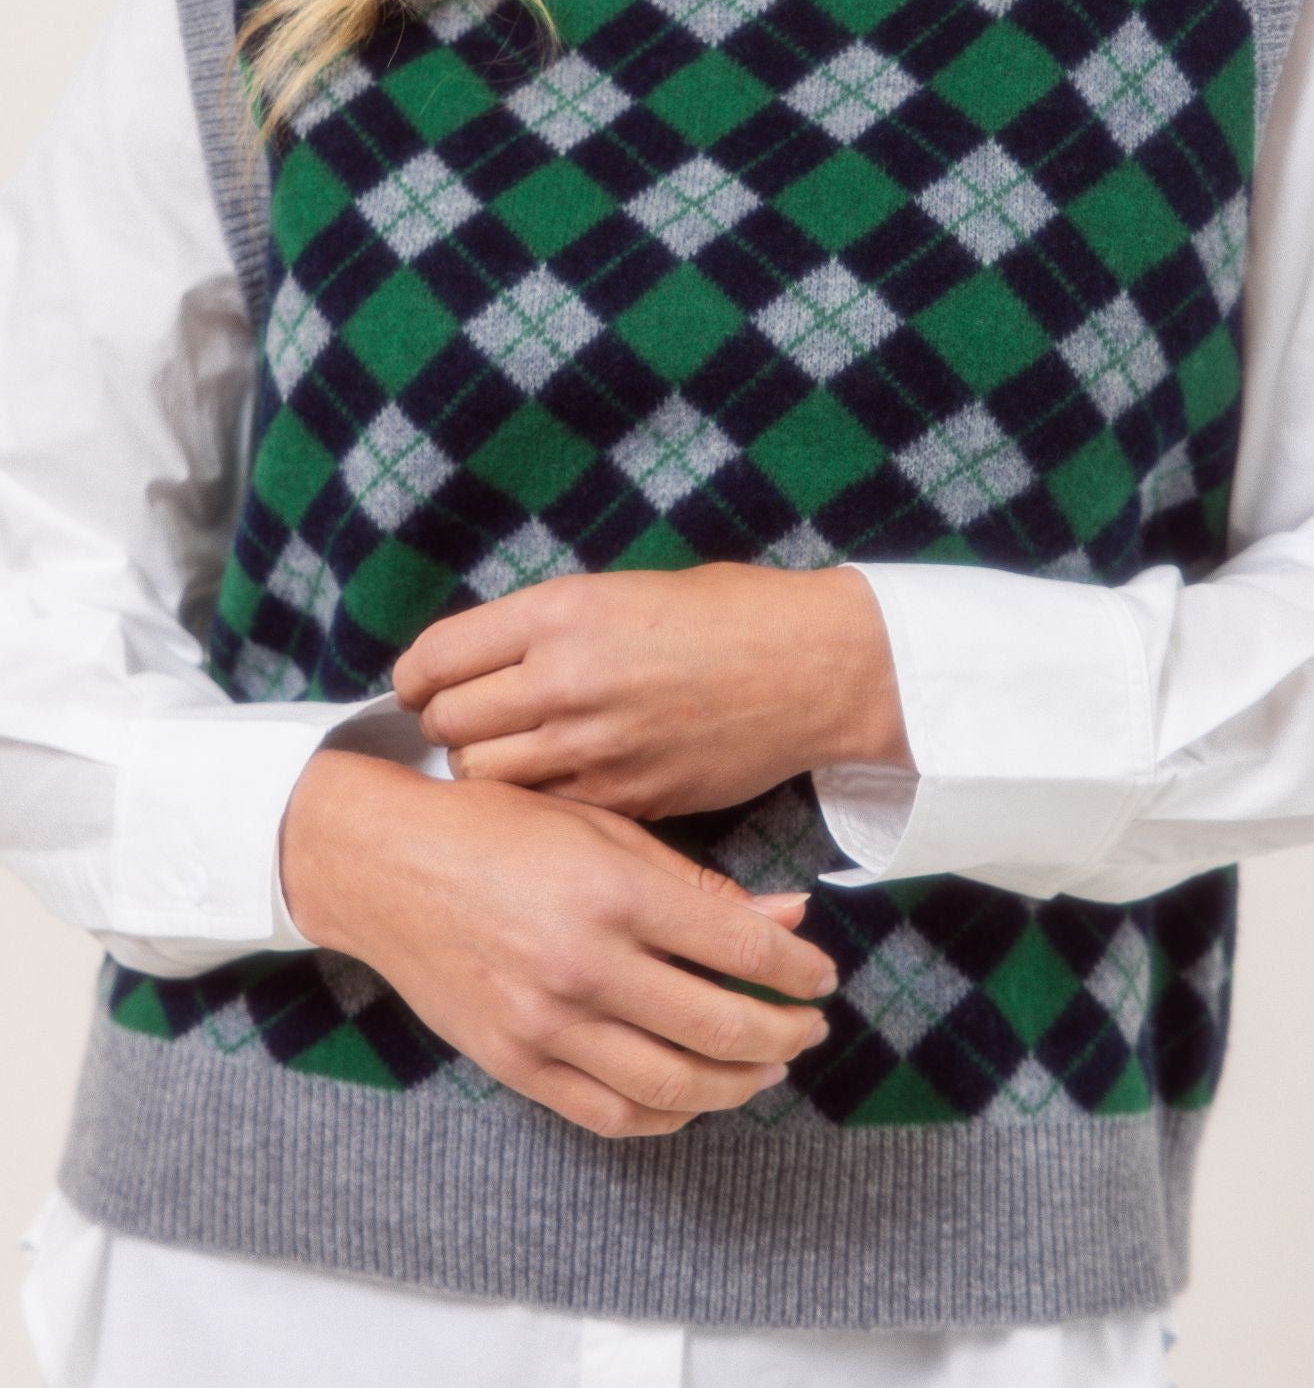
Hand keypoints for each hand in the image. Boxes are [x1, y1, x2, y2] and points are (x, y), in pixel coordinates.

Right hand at [278, 745, 837, 1137]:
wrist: (384, 866)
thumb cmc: (498, 829)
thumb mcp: (600, 826)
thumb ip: (695, 881)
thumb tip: (787, 916)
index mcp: (612, 889)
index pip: (740, 948)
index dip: (798, 970)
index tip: (823, 975)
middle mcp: (583, 963)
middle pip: (719, 1027)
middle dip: (783, 1034)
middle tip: (809, 1027)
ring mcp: (545, 1023)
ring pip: (673, 1086)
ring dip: (737, 1085)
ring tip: (766, 1067)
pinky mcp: (514, 1063)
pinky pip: (610, 1114)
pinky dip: (667, 1115)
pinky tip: (694, 1094)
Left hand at [390, 561, 913, 818]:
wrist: (812, 667)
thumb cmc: (724, 614)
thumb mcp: (621, 591)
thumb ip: (547, 628)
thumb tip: (480, 663)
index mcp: (560, 612)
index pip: (437, 656)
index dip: (414, 677)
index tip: (417, 686)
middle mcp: (564, 679)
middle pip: (448, 724)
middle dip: (443, 727)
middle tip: (460, 725)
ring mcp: (593, 747)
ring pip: (484, 779)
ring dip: (482, 770)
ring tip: (503, 758)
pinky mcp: (625, 799)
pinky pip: (544, 809)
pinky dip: (536, 801)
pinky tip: (554, 783)